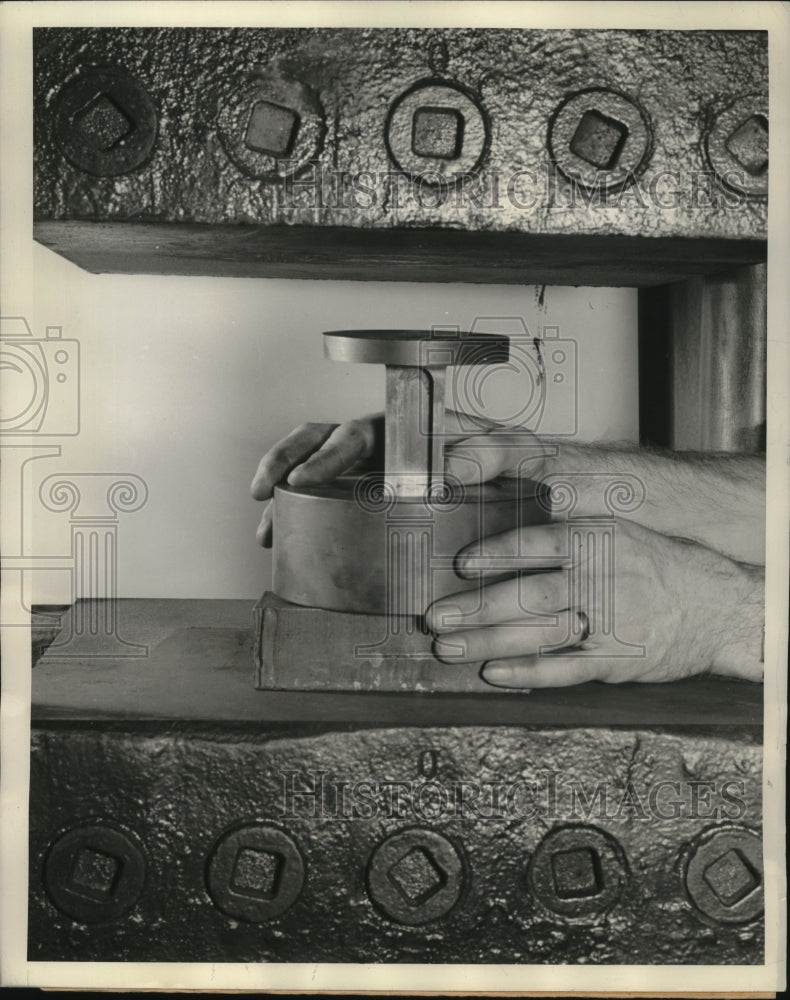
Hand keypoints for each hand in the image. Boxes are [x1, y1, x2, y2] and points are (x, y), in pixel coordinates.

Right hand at [251, 412, 553, 545]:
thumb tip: (448, 470)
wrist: (531, 484)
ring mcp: (374, 475)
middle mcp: (385, 449)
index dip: (325, 452)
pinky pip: (329, 505)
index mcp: (410, 431)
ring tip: (266, 530)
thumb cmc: (519, 463)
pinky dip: (302, 521)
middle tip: (268, 494)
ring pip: (315, 472)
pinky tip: (288, 544)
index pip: (357, 432)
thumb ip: (489, 452)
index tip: (306, 478)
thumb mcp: (515, 451)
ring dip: (284, 494)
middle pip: (320, 442)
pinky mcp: (374, 506)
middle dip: (286, 464)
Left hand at [426, 519, 763, 688]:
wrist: (716, 604)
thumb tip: (502, 545)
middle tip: (435, 616)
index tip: (461, 563)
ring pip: (539, 634)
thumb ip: (565, 536)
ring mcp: (608, 622)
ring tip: (449, 646)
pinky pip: (565, 669)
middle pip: (529, 594)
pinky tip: (493, 673)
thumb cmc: (656, 565)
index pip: (539, 543)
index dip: (497, 553)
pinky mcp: (614, 659)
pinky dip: (527, 672)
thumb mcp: (616, 531)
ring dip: (488, 642)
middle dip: (477, 607)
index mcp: (597, 540)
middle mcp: (601, 579)